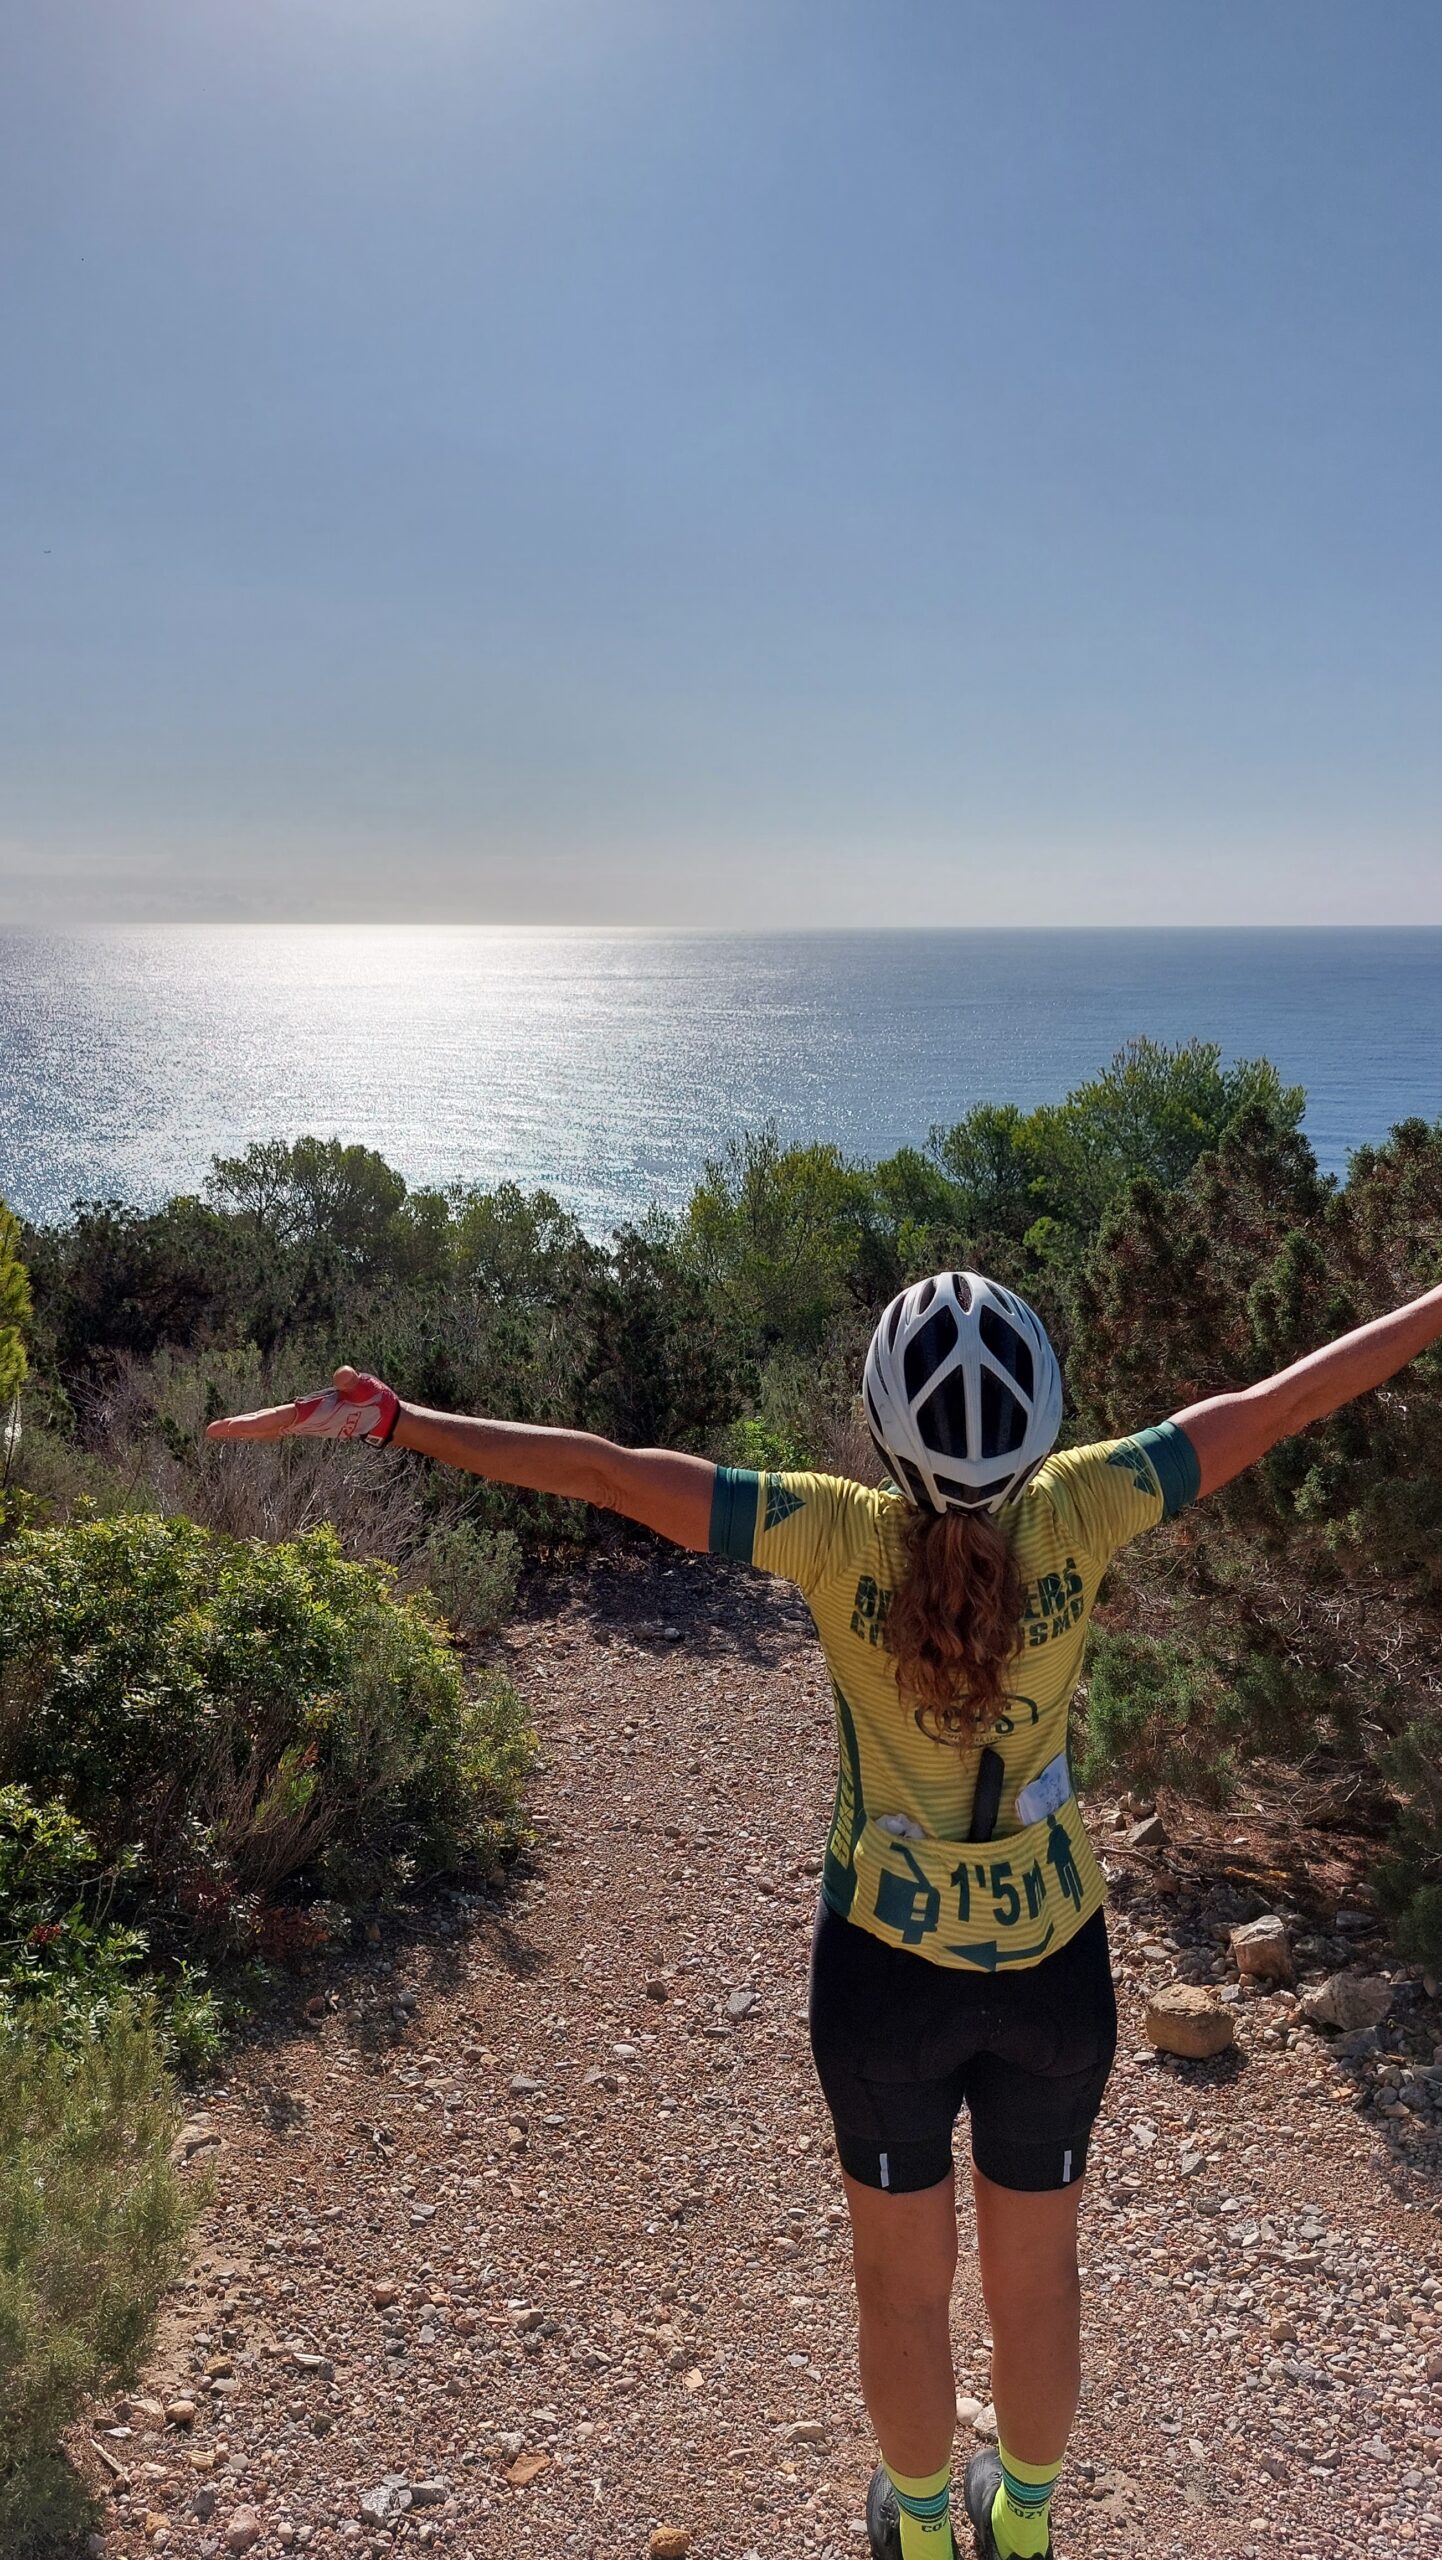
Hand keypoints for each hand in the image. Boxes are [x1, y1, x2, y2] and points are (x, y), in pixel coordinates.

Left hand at [206, 1366, 399, 1445]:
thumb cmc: (373, 1399)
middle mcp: (303, 1423)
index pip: (274, 1419)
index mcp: (310, 1415)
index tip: (229, 1428)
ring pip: (268, 1429)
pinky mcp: (308, 1422)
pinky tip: (250, 1429)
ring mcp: (304, 1424)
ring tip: (220, 1431)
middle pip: (264, 1427)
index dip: (251, 1423)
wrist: (384, 1418)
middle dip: (238, 1429)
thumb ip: (351, 1380)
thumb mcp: (362, 1386)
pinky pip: (277, 1426)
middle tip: (210, 1431)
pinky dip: (260, 1427)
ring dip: (245, 1429)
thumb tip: (342, 1373)